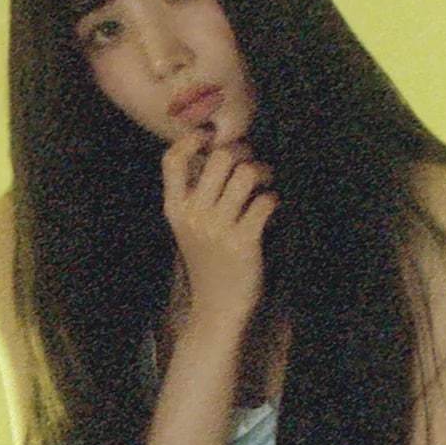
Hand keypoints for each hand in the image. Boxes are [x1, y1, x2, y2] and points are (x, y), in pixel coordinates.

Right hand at [161, 124, 272, 325]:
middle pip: (220, 157)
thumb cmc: (207, 261)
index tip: (210, 137)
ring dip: (262, 172)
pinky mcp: (244, 242)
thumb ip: (194, 194)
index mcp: (175, 208)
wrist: (217, 307)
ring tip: (264, 183)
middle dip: (241, 152)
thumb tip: (219, 152)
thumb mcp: (188, 227)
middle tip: (249, 163)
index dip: (192, 139)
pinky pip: (265, 201)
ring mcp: (218, 228)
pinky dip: (273, 199)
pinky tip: (270, 206)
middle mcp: (193, 215)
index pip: (172, 160)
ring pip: (246, 173)